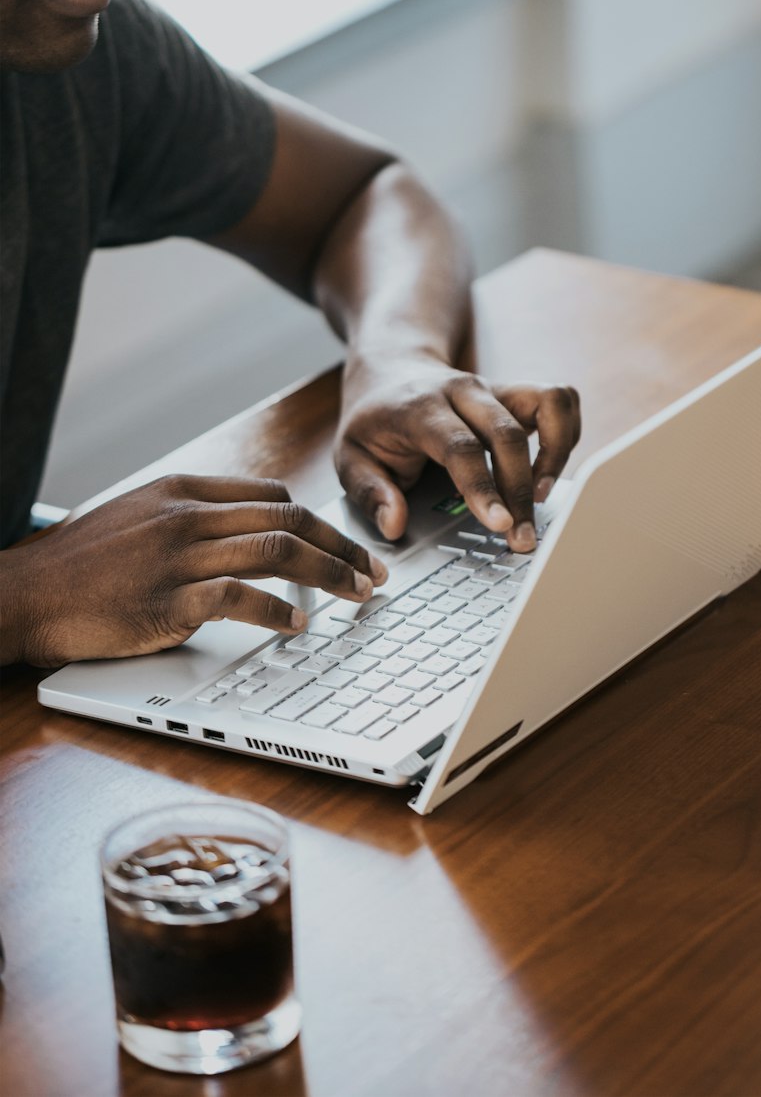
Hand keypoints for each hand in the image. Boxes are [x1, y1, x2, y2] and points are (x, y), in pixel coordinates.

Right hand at [0, 474, 387, 666]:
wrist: (25, 592)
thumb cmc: (83, 564)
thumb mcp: (140, 516)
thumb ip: (193, 519)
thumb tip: (248, 534)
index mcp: (184, 490)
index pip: (273, 494)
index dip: (320, 520)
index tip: (347, 544)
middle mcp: (188, 515)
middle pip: (289, 517)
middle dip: (341, 545)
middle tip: (373, 572)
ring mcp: (179, 555)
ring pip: (278, 550)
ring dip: (329, 574)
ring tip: (355, 595)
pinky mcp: (168, 599)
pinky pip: (241, 597)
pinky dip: (279, 609)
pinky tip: (297, 624)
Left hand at [334, 354, 581, 550]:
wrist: (392, 369)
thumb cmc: (375, 420)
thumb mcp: (350, 456)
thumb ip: (369, 492)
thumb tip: (394, 524)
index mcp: (420, 406)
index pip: (460, 446)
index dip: (483, 486)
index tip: (499, 523)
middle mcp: (464, 390)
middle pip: (508, 434)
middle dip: (521, 491)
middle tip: (524, 537)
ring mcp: (495, 387)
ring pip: (548, 403)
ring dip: (556, 452)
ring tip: (543, 496)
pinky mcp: (516, 391)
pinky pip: (560, 400)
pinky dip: (565, 435)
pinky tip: (548, 471)